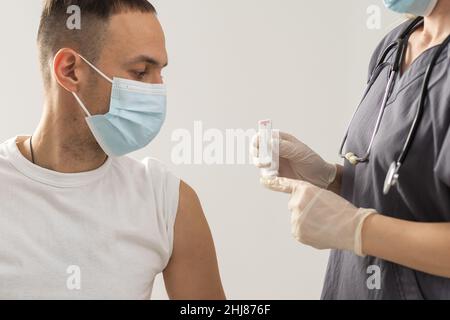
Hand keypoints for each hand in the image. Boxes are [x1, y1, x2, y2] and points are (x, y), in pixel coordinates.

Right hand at [252, 132, 336, 188]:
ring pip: (259, 162)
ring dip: (260, 164)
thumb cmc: (312, 161)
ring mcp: (274, 163)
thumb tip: (269, 142)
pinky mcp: (275, 175)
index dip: (257, 139)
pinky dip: (266, 175)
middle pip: (257, 149)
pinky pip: (265, 174)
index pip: (263, 136)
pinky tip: (274, 175)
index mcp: (280, 140)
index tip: (258, 145)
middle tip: (263, 159)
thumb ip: (283, 146)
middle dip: (256, 154)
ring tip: (269, 166)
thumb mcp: (299, 151)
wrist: (321, 178)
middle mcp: (275, 150)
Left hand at [261, 177, 376, 255]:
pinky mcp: (297, 232)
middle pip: (295, 206)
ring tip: (323, 223)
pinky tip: (320, 231)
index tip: (263, 180)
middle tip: (321, 214)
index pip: (285, 185)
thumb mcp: (324, 195)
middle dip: (304, 210)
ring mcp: (295, 218)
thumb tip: (300, 211)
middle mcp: (296, 202)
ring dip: (307, 222)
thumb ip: (307, 199)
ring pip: (297, 219)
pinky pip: (299, 231)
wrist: (351, 228)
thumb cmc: (342, 211)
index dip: (274, 182)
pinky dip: (307, 232)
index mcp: (304, 190)